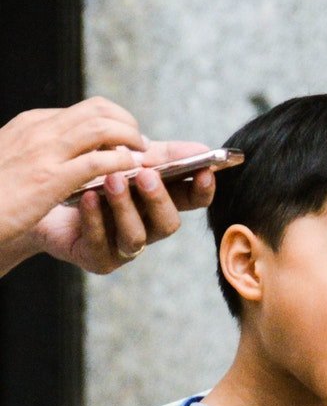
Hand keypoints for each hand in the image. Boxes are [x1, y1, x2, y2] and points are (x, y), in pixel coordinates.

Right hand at [0, 98, 145, 257]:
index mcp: (32, 123)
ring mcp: (44, 152)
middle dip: (128, 123)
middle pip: (99, 110)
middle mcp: (39, 130)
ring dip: (130, 139)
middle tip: (141, 144)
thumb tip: (73, 151)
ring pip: (102, 128)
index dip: (115, 121)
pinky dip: (121, 163)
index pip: (86, 108)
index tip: (127, 138)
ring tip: (141, 156)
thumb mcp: (16, 159)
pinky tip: (129, 172)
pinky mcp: (50, 178)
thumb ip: (42, 150)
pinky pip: (97, 160)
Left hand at [33, 138, 217, 273]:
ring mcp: (123, 246)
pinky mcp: (96, 258)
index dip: (202, 189)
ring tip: (111, 180)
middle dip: (159, 199)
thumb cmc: (88, 175)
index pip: (191, 200)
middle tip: (146, 174)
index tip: (205, 170)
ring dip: (126, 207)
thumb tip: (200, 147)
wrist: (43, 195)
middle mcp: (147, 226)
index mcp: (158, 201)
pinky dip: (95, 218)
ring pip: (136, 236)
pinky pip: (100, 243)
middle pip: (168, 223)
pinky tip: (87, 197)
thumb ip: (159, 156)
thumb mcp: (123, 160)